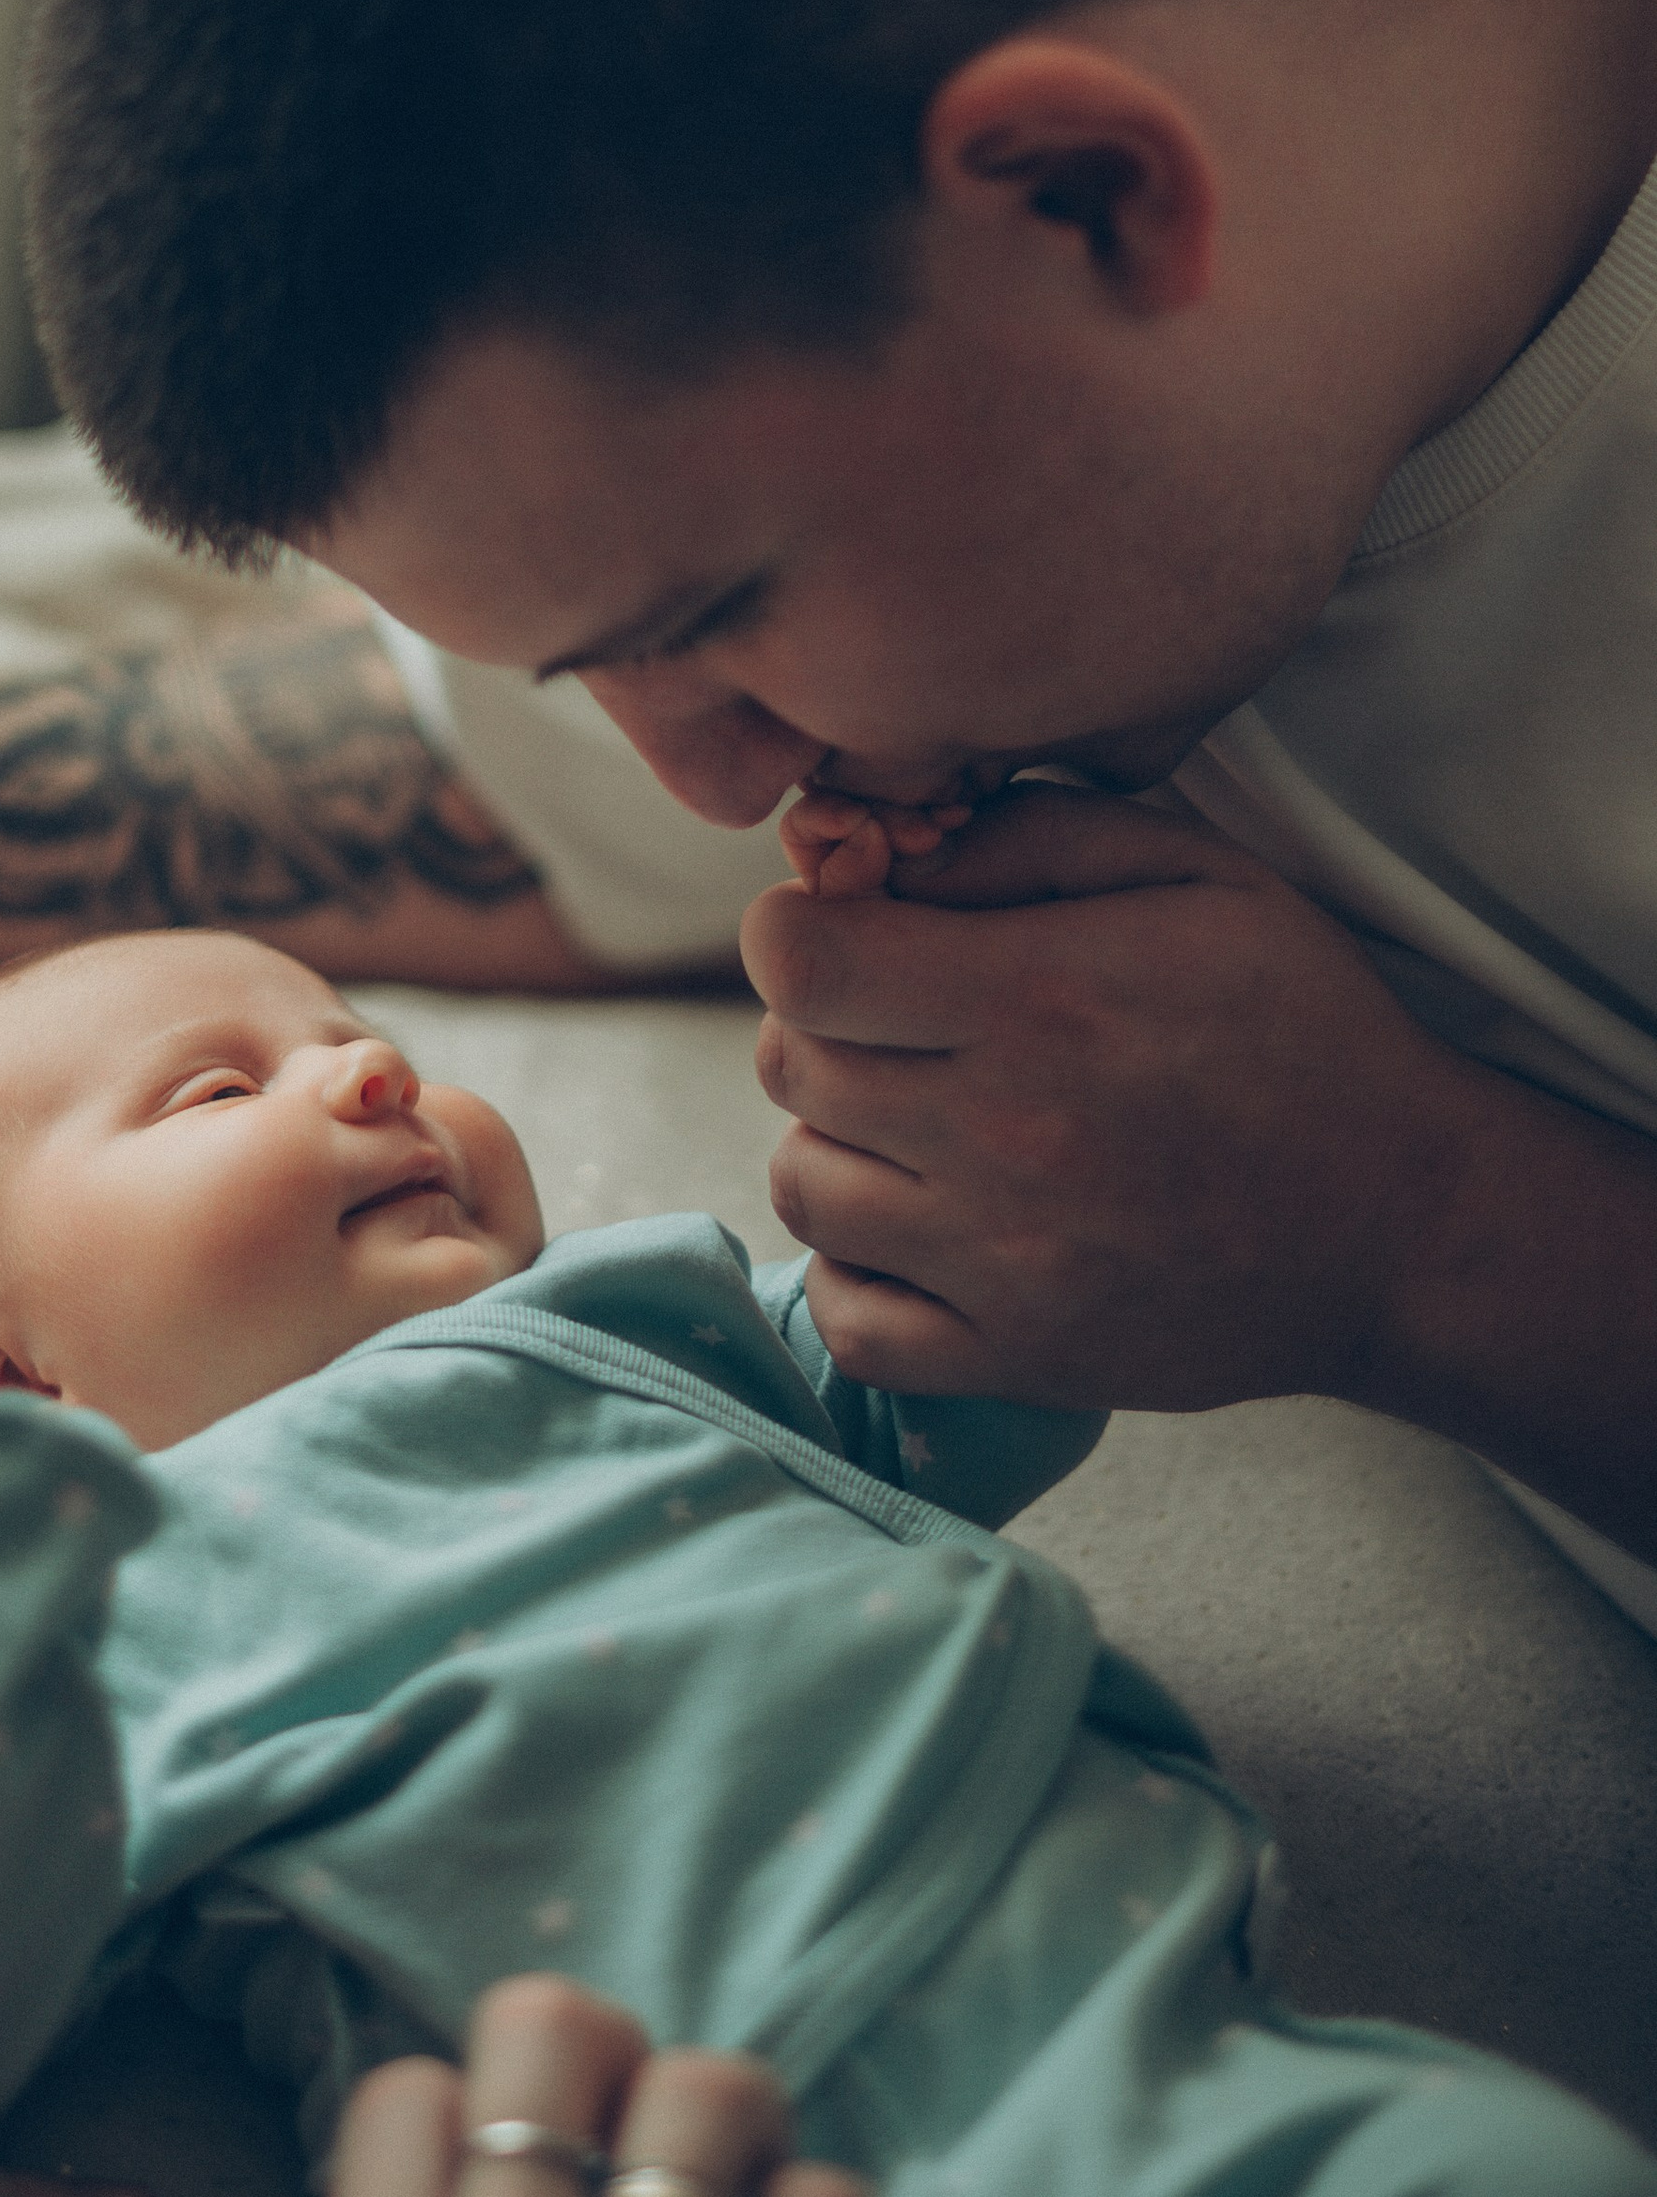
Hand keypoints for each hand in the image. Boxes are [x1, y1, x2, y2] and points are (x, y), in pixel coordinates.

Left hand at [741, 783, 1486, 1409]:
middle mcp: (1001, 1136)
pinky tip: (916, 1228)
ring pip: (802, 1188)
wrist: (1405, 1225)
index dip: (803, 929)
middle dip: (825, 1023)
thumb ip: (1030, 837)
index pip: (801, 961)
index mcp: (1038, 1001)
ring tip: (914, 1123)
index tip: (853, 931)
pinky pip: (846, 1323)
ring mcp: (1001, 1263)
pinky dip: (854, 1274)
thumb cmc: (1300, 1029)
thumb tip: (882, 852)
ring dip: (835, 1143)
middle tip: (902, 1021)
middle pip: (791, 1066)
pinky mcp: (1016, 1358)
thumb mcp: (1201, 877)